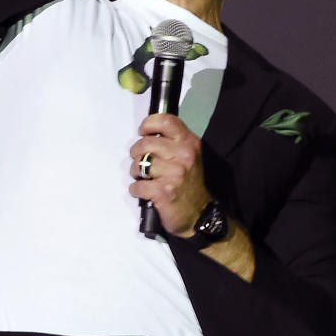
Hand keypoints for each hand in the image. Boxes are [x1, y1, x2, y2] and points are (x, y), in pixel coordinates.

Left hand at [129, 113, 210, 236]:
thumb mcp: (190, 156)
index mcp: (189, 143)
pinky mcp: (164, 192)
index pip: (166, 121)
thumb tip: (147, 134)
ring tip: (143, 177)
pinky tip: (144, 191)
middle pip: (146, 143)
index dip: (149, 124)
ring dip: (135, 172)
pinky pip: (137, 185)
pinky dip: (136, 190)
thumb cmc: (190, 185)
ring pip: (139, 164)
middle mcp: (184, 156)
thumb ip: (173, 142)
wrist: (200, 215)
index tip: (143, 132)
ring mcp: (174, 174)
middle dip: (137, 153)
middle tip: (141, 161)